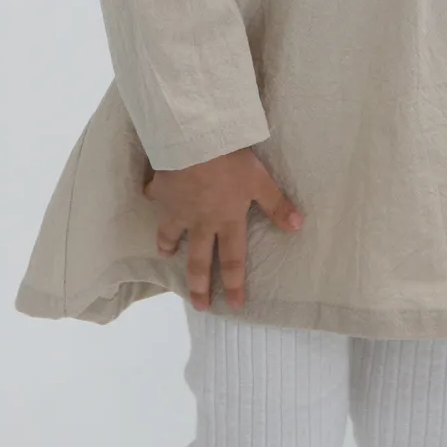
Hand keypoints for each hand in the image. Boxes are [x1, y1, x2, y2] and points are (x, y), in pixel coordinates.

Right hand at [144, 146, 304, 311]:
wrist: (193, 140)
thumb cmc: (230, 160)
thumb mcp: (259, 181)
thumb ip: (276, 204)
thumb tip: (297, 226)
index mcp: (226, 220)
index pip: (232, 260)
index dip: (233, 285)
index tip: (233, 305)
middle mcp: (200, 222)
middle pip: (198, 260)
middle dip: (198, 286)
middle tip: (198, 305)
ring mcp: (177, 209)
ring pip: (170, 234)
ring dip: (168, 246)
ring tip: (166, 253)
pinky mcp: (161, 191)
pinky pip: (154, 196)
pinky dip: (152, 196)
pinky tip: (150, 195)